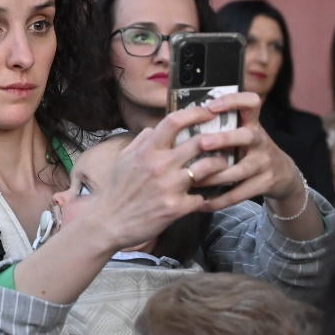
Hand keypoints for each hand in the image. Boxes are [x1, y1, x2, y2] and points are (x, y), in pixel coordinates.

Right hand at [87, 114, 224, 251]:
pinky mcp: (176, 208)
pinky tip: (203, 197)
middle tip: (225, 141)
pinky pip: (201, 197)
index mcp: (146, 151)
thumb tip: (154, 129)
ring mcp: (169, 187)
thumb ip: (140, 142)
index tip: (208, 112)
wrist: (109, 222)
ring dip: (219, 165)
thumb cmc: (117, 190)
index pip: (173, 121)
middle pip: (199, 142)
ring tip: (221, 166)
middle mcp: (159, 165)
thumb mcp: (123, 160)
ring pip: (208, 167)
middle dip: (216, 140)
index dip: (195, 113)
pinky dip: (204, 196)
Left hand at [193, 91, 307, 212]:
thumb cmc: (248, 150)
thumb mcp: (241, 134)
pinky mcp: (265, 183)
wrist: (283, 175)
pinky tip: (201, 203)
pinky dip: (219, 200)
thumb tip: (176, 122)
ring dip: (214, 176)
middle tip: (202, 143)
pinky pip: (240, 193)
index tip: (211, 106)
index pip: (250, 103)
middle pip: (247, 136)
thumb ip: (218, 128)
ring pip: (240, 170)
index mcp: (251, 124)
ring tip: (192, 180)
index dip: (233, 101)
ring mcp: (264, 162)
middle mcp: (259, 140)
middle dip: (224, 139)